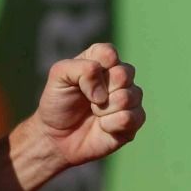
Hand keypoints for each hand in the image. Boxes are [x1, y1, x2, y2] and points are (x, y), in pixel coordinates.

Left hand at [33, 43, 144, 167]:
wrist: (56, 137)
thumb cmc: (58, 103)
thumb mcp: (59, 75)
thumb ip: (81, 69)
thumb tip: (104, 92)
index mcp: (102, 61)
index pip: (109, 53)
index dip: (94, 69)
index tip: (79, 82)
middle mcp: (120, 77)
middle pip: (124, 73)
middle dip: (101, 90)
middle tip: (88, 100)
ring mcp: (129, 99)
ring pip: (128, 97)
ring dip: (103, 109)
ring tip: (94, 113)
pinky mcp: (134, 121)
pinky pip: (129, 118)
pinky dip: (110, 124)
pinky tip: (103, 127)